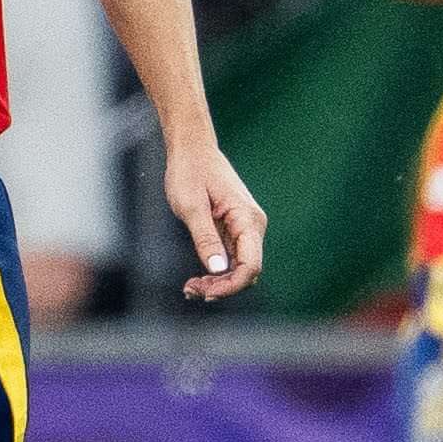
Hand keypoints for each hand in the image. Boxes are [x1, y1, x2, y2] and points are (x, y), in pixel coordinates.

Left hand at [165, 136, 266, 303]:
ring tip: (191, 287)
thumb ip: (205, 237)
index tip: (206, 292)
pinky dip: (216, 271)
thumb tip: (217, 269)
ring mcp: (245, 227)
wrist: (192, 149)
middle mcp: (252, 225)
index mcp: (247, 219)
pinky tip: (198, 278)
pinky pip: (231, 258)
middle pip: (247, 271)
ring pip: (239, 267)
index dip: (232, 285)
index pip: (251, 265)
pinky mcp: (234, 229)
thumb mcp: (191, 206)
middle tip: (191, 289)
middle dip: (222, 287)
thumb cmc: (190, 172)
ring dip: (218, 282)